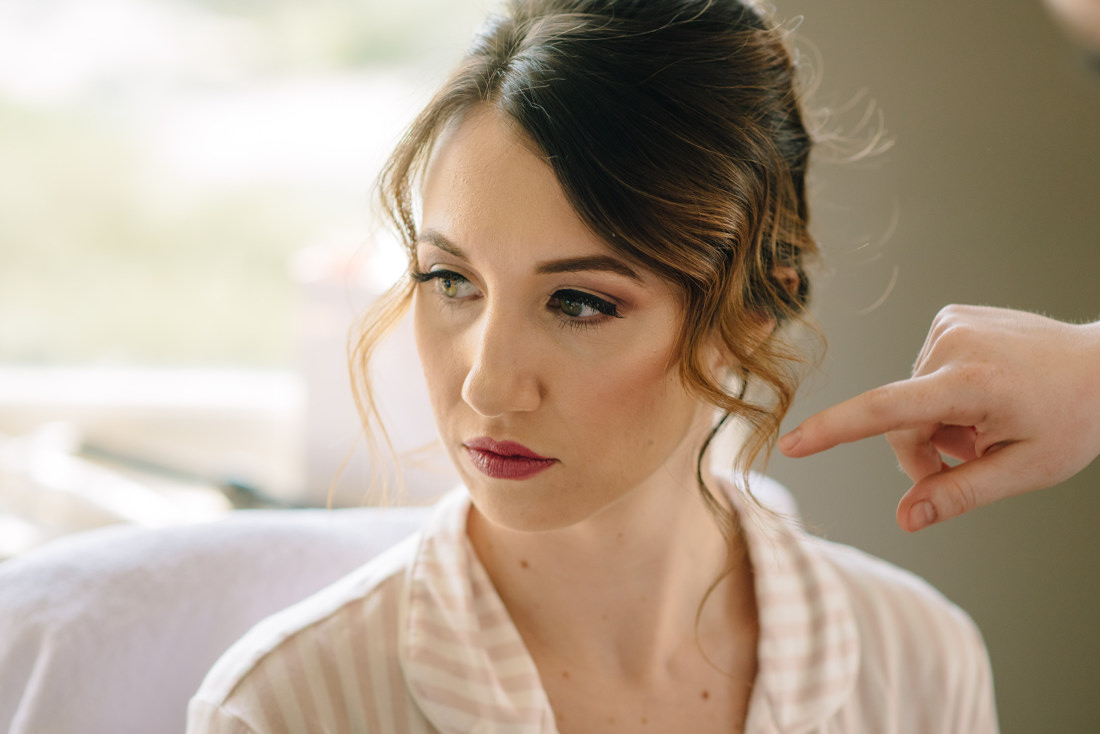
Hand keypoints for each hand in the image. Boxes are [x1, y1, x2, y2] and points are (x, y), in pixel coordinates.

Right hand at [779, 305, 1099, 530]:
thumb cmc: (1075, 418)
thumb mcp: (1026, 470)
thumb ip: (960, 494)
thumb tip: (906, 519)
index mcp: (974, 382)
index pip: (887, 410)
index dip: (834, 430)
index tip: (793, 444)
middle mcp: (953, 343)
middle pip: (900, 419)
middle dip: (923, 451)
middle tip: (968, 463)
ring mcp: (950, 324)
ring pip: (910, 398)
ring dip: (937, 423)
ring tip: (986, 424)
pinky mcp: (951, 316)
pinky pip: (924, 371)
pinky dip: (944, 394)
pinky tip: (982, 396)